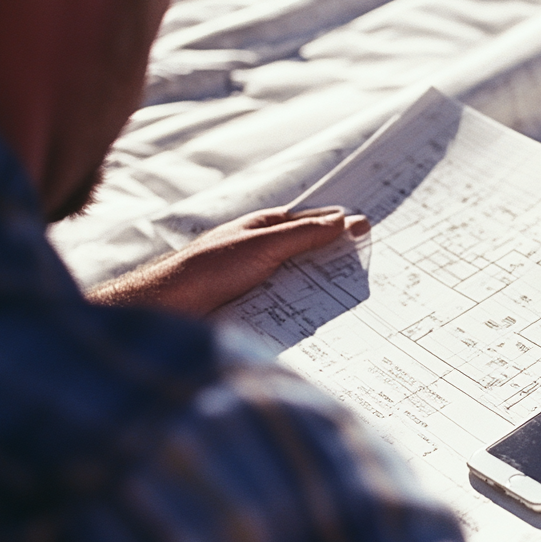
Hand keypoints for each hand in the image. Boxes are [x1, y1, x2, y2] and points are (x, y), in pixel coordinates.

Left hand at [87, 206, 369, 316]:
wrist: (167, 309)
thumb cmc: (207, 269)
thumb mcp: (263, 246)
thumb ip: (303, 234)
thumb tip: (343, 221)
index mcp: (265, 227)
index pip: (314, 221)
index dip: (342, 224)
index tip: (371, 229)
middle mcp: (262, 250)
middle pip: (311, 250)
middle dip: (339, 256)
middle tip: (373, 264)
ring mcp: (257, 279)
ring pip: (302, 280)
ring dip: (325, 287)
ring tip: (357, 295)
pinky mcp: (252, 306)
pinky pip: (288, 304)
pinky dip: (307, 308)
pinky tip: (323, 320)